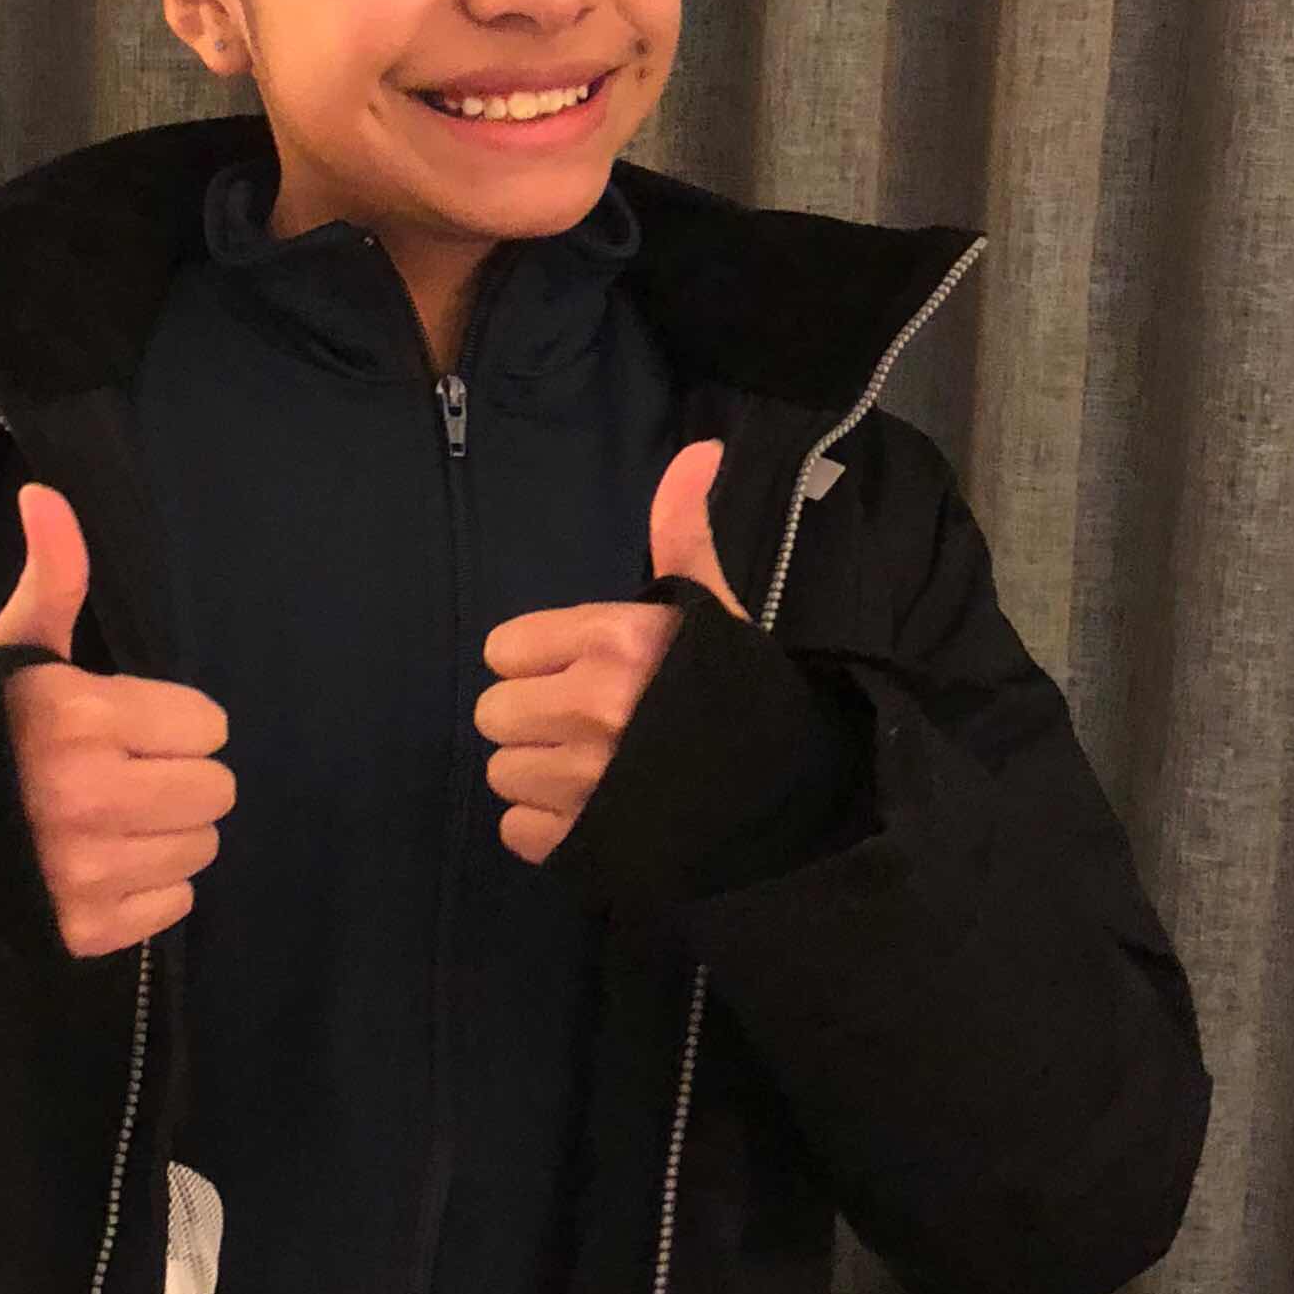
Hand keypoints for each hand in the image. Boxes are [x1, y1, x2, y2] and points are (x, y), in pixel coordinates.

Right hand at [0, 486, 235, 959]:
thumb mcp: (13, 647)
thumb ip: (54, 573)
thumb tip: (47, 493)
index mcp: (81, 717)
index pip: (209, 726)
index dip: (173, 721)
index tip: (127, 724)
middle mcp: (88, 797)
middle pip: (215, 792)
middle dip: (179, 777)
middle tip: (127, 772)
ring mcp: (85, 872)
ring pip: (199, 850)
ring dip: (167, 833)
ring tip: (113, 817)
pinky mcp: (83, 930)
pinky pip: (173, 906)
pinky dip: (149, 887)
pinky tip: (103, 862)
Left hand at [474, 440, 743, 865]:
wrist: (799, 799)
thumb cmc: (747, 694)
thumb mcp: (716, 608)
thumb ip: (683, 532)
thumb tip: (700, 449)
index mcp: (615, 639)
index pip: (504, 648)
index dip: (541, 662)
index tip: (587, 673)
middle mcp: (592, 706)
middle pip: (494, 713)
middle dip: (535, 719)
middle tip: (591, 727)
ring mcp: (585, 782)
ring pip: (503, 773)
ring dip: (540, 775)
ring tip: (597, 772)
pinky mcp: (583, 844)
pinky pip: (517, 831)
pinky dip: (550, 828)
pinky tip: (596, 814)